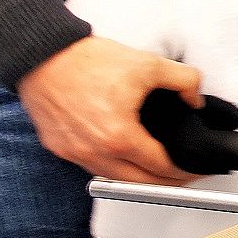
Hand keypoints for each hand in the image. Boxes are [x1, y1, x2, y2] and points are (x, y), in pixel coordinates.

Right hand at [19, 34, 204, 185]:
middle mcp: (94, 151)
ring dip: (137, 177)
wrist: (42, 55)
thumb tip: (195, 98)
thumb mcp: (148, 64)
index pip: (160, 167)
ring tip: (155, 168)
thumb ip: (183, 80)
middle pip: (139, 182)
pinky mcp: (60, 148)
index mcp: (119, 136)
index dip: (183, 171)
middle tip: (182, 175)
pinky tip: (123, 156)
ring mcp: (74, 152)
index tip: (194, 169)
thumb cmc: (84, 61)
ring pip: (114, 178)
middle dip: (166, 182)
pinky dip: (112, 166)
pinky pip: (92, 167)